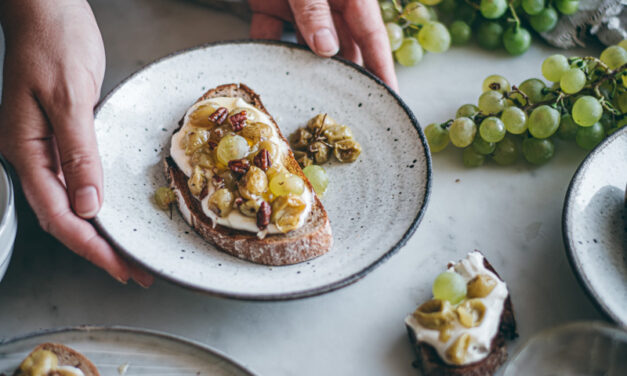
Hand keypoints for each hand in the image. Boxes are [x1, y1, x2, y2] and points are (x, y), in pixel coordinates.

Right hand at [0, 0, 152, 286]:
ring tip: (129, 254)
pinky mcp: (62, 137)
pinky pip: (77, 181)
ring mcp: (44, 147)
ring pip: (70, 203)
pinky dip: (97, 204)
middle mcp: (31, 155)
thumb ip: (78, 152)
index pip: (58, 214)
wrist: (47, 9)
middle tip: (133, 272)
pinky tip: (113, 215)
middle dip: (99, 249)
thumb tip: (88, 204)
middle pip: (64, 216)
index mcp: (25, 150)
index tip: (120, 268)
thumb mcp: (69, 97)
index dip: (91, 247)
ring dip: (100, 231)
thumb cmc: (53, 42)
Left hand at [248, 0, 398, 90]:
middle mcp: (328, 2)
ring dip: (302, 68)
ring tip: (305, 98)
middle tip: (345, 110)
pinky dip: (265, 47)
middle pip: (341, 46)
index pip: (372, 37)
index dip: (382, 69)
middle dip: (343, 77)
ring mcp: (298, 3)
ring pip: (304, 44)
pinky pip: (269, 31)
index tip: (391, 97)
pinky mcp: (269, 1)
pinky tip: (265, 67)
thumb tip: (326, 49)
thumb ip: (314, 8)